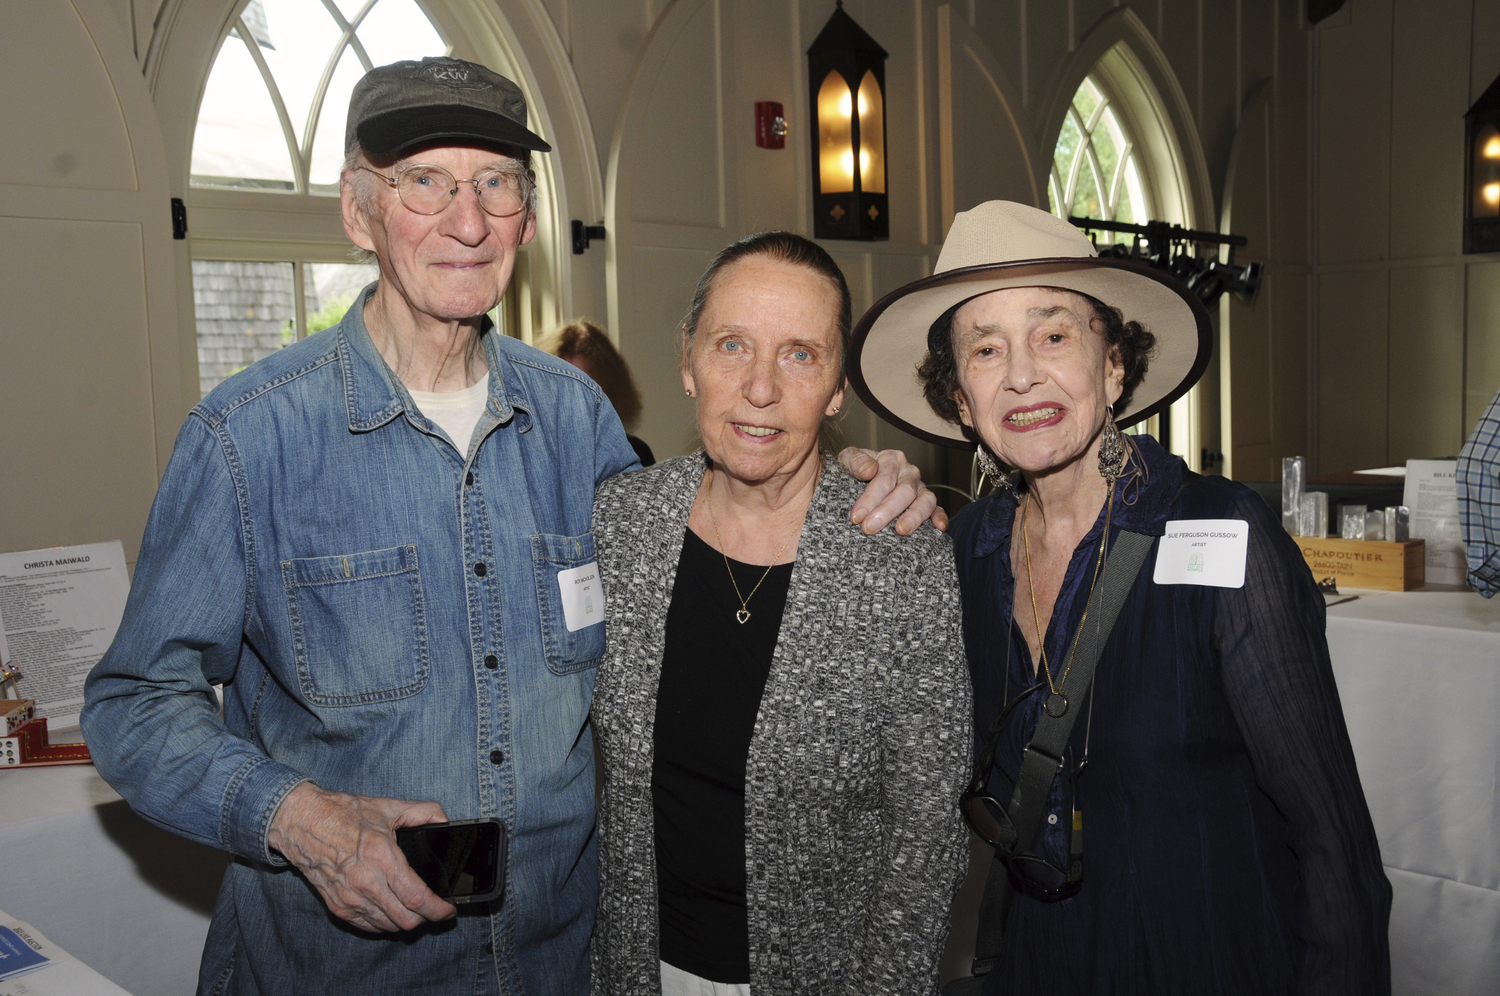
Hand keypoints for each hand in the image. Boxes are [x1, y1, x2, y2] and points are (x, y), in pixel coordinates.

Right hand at [266, 782, 455, 932]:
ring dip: (406, 922)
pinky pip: (368, 926)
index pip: (417, 898)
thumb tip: (444, 821)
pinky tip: (391, 911)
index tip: (449, 909)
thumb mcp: (388, 807)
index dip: (438, 909)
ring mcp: (350, 898)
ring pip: (389, 926)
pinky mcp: (338, 907)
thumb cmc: (342, 814)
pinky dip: (385, 923)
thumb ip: (423, 812)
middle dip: (427, 918)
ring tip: (415, 910)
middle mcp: (366, 883)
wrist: (302, 822)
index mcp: (382, 857)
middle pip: (406, 920)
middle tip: (435, 908)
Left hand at [839, 447, 947, 534]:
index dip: (870, 499)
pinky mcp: (927, 502)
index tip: (857, 516)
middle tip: (869, 527)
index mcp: (891, 459)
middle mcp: (908, 472)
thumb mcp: (847, 458)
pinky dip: (940, 516)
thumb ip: (856, 461)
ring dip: (914, 516)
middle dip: (886, 511)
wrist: (860, 476)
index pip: (884, 479)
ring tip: (900, 530)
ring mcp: (919, 487)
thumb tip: (869, 470)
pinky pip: (937, 508)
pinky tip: (939, 527)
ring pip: (925, 500)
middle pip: (904, 491)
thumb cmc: (854, 469)